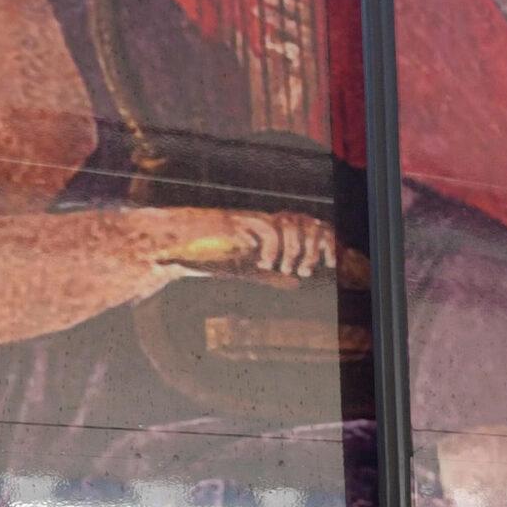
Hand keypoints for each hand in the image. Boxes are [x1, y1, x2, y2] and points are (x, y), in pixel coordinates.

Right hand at [151, 211, 336, 280]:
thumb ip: (272, 276)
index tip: (330, 262)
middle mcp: (265, 222)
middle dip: (314, 247)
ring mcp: (251, 221)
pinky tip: (264, 264)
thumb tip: (295, 285)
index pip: (308, 226)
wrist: (176, 247)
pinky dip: (272, 251)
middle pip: (306, 222)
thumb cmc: (210, 256)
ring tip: (287, 269)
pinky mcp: (239, 224)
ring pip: (291, 225)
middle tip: (302, 270)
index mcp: (271, 230)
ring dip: (296, 250)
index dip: (325, 240)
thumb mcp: (249, 270)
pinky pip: (267, 231)